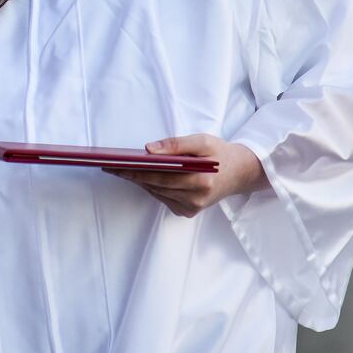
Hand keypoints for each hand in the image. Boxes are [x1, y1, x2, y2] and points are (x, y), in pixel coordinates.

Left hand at [109, 134, 268, 217]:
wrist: (241, 173)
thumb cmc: (219, 153)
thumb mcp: (201, 141)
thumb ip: (175, 144)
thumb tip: (148, 149)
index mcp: (201, 180)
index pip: (160, 176)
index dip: (135, 171)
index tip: (116, 165)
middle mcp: (197, 198)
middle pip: (155, 186)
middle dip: (132, 176)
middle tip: (111, 166)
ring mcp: (192, 208)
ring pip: (157, 193)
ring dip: (140, 182)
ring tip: (121, 169)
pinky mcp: (189, 212)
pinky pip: (163, 198)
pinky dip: (152, 187)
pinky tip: (142, 177)